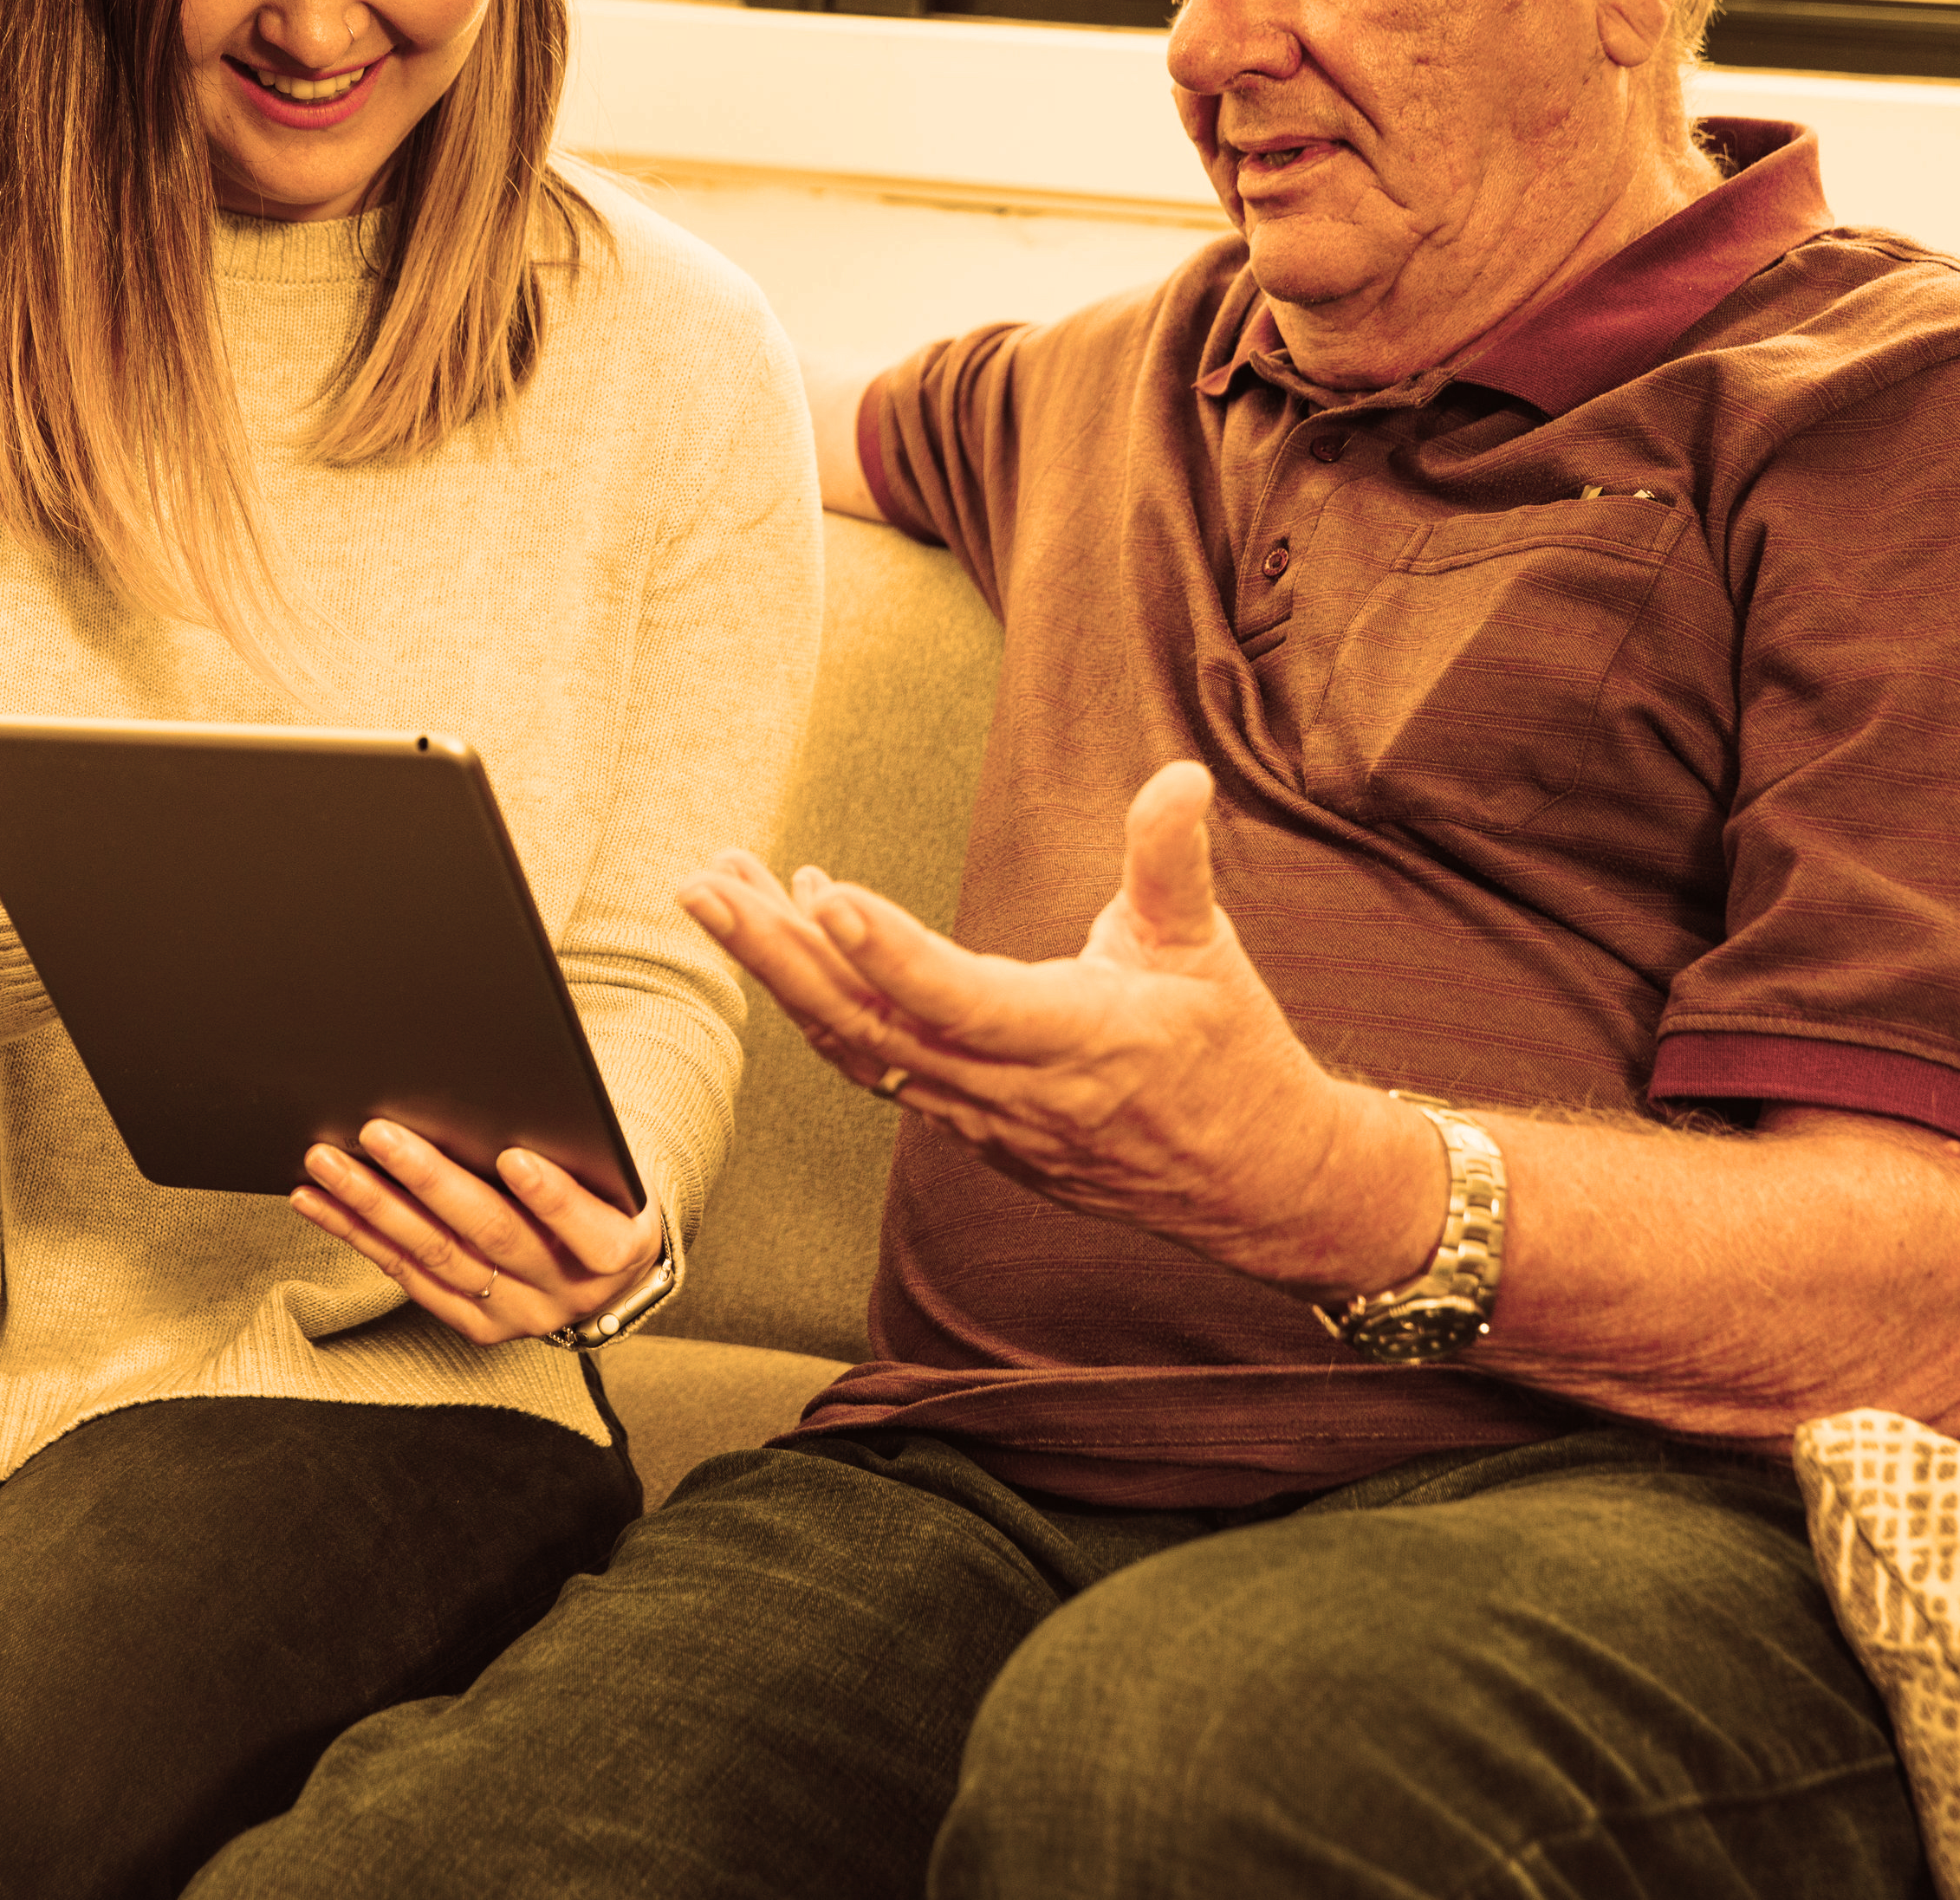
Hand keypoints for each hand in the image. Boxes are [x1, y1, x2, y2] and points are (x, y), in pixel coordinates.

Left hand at [290, 1120, 665, 1348]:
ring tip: (328, 1162)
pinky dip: (359, 1235)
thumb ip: (576, 1144)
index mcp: (619, 1250)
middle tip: (379, 1133)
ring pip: (435, 1256)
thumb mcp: (615, 1166)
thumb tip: (499, 1092)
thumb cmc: (605, 1190)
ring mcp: (516, 1314)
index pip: (587, 1229)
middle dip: (430, 1181)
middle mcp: (568, 1293)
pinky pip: (407, 1275)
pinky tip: (319, 1200)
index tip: (514, 1156)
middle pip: (493, 1234)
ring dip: (374, 1206)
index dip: (551, 1196)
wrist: (607, 1270)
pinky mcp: (474, 1324)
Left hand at [676, 760, 1428, 1297]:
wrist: (1254, 1183)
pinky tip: (792, 939)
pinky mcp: (970, 1128)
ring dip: (782, 974)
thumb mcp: (1209, 950)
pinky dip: (826, 1004)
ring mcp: (983, 1119)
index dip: (891, 953)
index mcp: (1083, 1039)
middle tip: (706, 885)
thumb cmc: (1233, 1055)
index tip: (823, 896)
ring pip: (859, 1048)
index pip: (963, 1000)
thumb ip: (1172, 863)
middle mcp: (1017, 1091)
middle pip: (874, 1029)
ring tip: (720, 894)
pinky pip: (878, 1066)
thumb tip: (1180, 776)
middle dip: (780, 957)